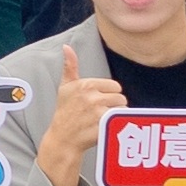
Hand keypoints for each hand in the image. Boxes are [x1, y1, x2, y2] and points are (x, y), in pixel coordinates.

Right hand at [37, 68, 126, 185]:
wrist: (62, 138)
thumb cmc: (64, 111)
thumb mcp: (65, 87)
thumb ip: (69, 66)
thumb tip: (66, 47)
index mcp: (86, 84)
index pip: (115, 86)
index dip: (109, 95)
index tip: (98, 102)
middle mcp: (92, 97)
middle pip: (121, 98)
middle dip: (114, 106)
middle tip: (100, 113)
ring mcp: (97, 112)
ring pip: (123, 110)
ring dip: (117, 116)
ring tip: (103, 120)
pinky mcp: (102, 127)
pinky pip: (120, 122)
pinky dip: (116, 126)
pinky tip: (104, 128)